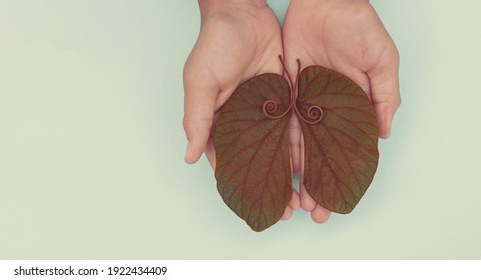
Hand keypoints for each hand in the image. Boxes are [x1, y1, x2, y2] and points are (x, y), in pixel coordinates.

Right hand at [183, 0, 299, 219]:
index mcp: (217, 121)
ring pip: (282, 147)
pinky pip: (298, 123)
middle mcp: (243, 120)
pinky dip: (307, 144)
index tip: (256, 205)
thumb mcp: (200, 82)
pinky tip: (318, 164)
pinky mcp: (286, 95)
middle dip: (273, 185)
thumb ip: (197, 119)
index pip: (227, 161)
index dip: (241, 185)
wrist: (243, 10)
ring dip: (294, 171)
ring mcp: (266, 109)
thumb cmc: (214, 44)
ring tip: (307, 196)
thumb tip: (189, 157)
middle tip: (289, 210)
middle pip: (259, 160)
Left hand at [282, 0, 400, 222]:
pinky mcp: (284, 89)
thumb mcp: (382, 60)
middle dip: (315, 183)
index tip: (337, 203)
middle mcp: (327, 109)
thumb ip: (384, 96)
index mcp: (353, 106)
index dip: (344, 176)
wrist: (326, 0)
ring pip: (298, 144)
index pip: (348, 150)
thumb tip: (383, 136)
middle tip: (310, 212)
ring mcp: (304, 101)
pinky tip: (274, 167)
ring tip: (291, 200)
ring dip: (295, 172)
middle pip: (320, 154)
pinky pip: (279, 121)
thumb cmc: (359, 26)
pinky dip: (278, 144)